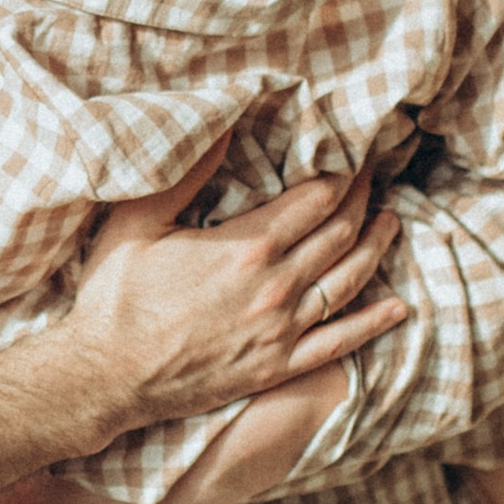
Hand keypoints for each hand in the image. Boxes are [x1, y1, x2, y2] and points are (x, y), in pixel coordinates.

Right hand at [64, 155, 402, 433]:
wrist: (106, 377)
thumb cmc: (114, 298)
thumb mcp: (137, 222)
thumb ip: (185, 175)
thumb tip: (223, 127)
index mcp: (247, 246)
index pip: (315, 200)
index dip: (341, 175)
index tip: (354, 157)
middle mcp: (276, 286)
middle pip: (339, 234)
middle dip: (362, 202)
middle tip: (375, 179)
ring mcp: (281, 330)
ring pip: (348, 282)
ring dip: (376, 249)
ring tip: (391, 224)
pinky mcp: (277, 367)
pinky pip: (339, 343)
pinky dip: (373, 323)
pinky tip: (397, 308)